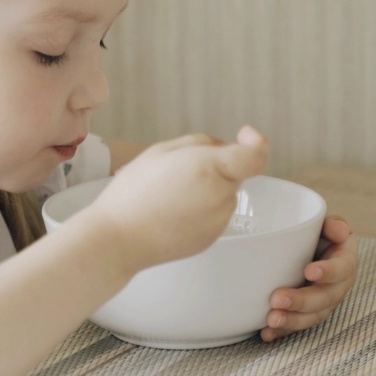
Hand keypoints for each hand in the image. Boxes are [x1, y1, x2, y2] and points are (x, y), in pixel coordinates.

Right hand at [89, 126, 269, 272]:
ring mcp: (218, 221)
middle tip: (178, 170)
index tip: (241, 135)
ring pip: (222, 195)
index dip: (255, 142)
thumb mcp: (160, 150)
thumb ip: (199, 143)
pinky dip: (199, 210)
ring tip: (168, 195)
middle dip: (216, 167)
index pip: (256, 155)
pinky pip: (213, 215)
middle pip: (234, 174)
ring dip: (207, 189)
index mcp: (212, 168)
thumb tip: (220, 148)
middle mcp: (222, 196)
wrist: (119, 239)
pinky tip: (170, 213)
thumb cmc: (134, 191)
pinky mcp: (210, 240)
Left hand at [260, 214, 358, 342]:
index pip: (342, 268)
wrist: (308, 247)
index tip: (310, 271)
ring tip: (272, 320)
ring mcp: (323, 303)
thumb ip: (332, 224)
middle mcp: (338, 285)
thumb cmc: (317, 233)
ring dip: (292, 321)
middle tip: (278, 299)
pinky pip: (296, 326)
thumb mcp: (325, 223)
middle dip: (302, 301)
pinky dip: (281, 332)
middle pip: (325, 298)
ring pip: (312, 317)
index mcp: (345, 260)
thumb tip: (339, 230)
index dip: (329, 271)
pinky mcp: (307, 314)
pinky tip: (266, 333)